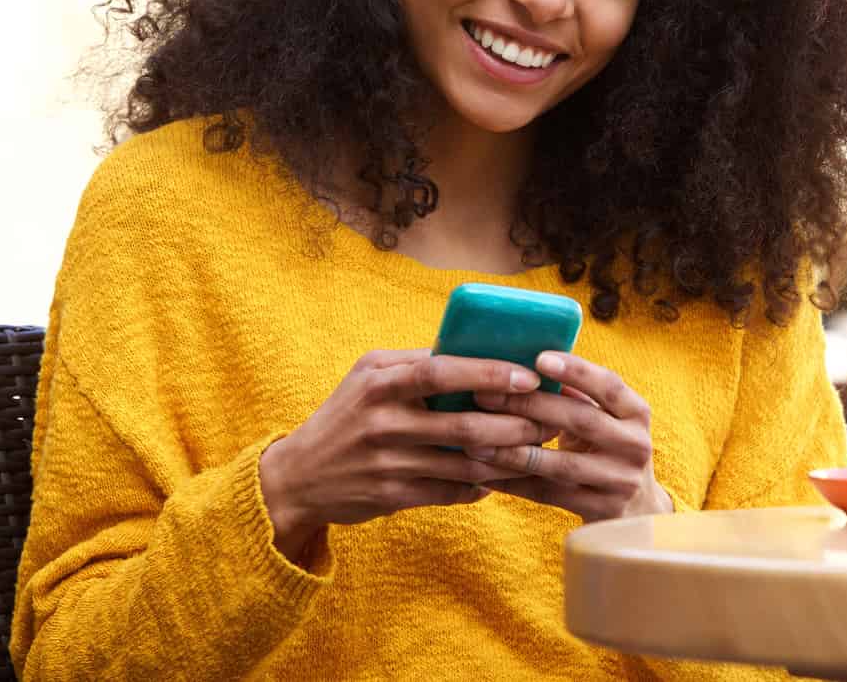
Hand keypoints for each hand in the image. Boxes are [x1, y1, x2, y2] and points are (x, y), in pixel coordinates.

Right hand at [259, 349, 554, 561]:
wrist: (297, 477)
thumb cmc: (345, 416)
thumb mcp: (368, 376)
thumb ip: (415, 363)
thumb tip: (474, 349)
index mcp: (380, 382)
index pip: (443, 372)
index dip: (489, 375)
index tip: (528, 378)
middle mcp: (383, 421)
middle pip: (463, 425)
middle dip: (515, 425)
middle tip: (550, 421)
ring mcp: (388, 462)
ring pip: (464, 464)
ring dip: (507, 459)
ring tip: (537, 451)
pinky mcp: (392, 497)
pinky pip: (450, 492)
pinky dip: (480, 486)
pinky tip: (500, 478)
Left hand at [466, 352, 672, 522]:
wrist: (638, 509)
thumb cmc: (608, 448)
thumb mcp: (607, 418)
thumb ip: (578, 395)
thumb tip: (525, 363)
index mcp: (637, 413)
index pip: (609, 385)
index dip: (576, 371)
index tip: (539, 358)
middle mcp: (635, 445)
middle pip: (580, 420)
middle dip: (529, 406)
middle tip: (485, 395)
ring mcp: (621, 481)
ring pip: (560, 464)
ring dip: (514, 452)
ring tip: (475, 441)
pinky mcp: (601, 511)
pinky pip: (548, 494)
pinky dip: (514, 483)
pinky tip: (484, 473)